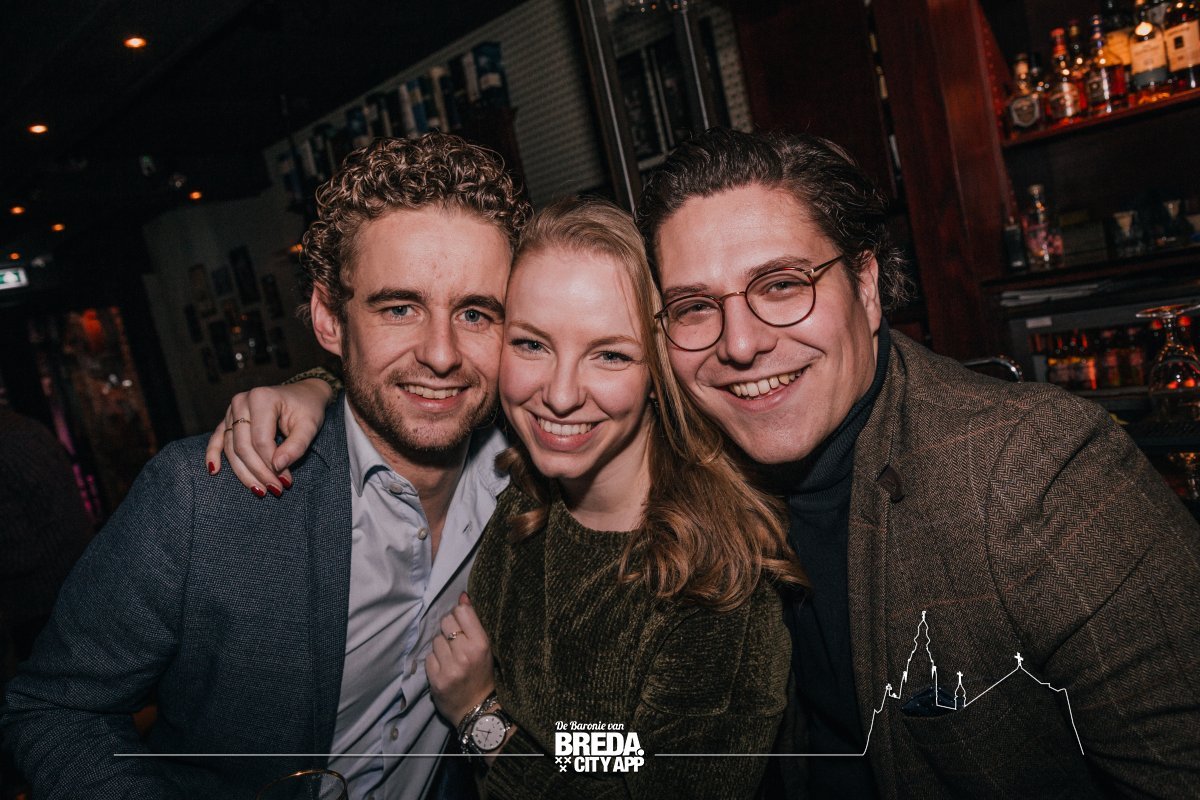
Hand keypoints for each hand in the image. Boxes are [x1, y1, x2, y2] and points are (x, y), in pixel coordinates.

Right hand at [203, 379, 333, 494]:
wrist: (303, 395)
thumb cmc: (307, 409)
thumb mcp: (310, 425)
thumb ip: (296, 446)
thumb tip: (278, 466)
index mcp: (262, 398)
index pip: (261, 440)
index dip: (271, 464)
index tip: (286, 481)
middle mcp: (242, 401)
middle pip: (243, 446)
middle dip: (258, 471)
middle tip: (275, 490)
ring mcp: (232, 409)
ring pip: (231, 448)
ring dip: (243, 472)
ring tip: (260, 490)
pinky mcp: (229, 418)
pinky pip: (218, 438)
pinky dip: (214, 455)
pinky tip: (214, 471)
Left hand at [426, 594, 495, 725]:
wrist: (476, 710)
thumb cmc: (483, 675)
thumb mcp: (485, 648)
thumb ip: (474, 623)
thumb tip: (462, 596)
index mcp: (482, 644)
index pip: (462, 611)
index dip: (460, 615)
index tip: (462, 624)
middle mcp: (465, 654)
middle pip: (446, 622)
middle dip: (449, 629)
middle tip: (455, 642)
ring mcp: (450, 667)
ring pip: (435, 639)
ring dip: (441, 646)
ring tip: (450, 657)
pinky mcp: (436, 680)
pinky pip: (428, 657)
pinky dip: (434, 661)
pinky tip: (443, 668)